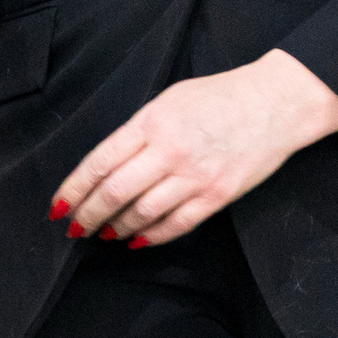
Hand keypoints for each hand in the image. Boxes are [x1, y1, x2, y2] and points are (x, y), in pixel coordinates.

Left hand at [54, 51, 337, 246]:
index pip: (100, 162)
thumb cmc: (222, 97)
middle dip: (88, 215)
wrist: (277, 103)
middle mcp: (170, 149)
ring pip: (141, 213)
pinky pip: (175, 224)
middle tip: (75, 228)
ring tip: (105, 234)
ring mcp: (195, 175)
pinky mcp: (217, 195)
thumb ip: (140, 130)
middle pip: (114, 192)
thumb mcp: (171, 99)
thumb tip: (109, 165)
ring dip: (116, 228)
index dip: (74, 189)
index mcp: (153, 121)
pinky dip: (151, 236)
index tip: (59, 206)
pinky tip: (136, 241)